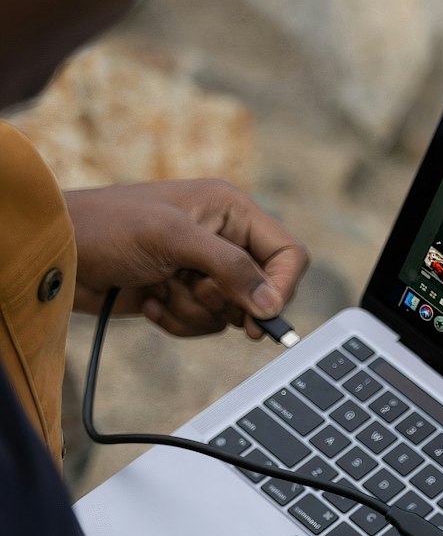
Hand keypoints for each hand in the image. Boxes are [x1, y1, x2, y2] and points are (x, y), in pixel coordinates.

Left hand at [65, 180, 308, 337]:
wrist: (60, 254)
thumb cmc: (110, 228)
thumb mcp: (173, 239)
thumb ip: (230, 267)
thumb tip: (271, 303)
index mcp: (231, 210)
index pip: (287, 253)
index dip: (281, 286)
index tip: (260, 315)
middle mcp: (224, 238)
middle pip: (262, 291)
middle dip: (225, 301)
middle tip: (193, 290)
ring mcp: (203, 269)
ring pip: (231, 314)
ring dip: (193, 311)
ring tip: (159, 287)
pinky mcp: (184, 295)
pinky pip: (204, 326)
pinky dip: (176, 320)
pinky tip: (148, 300)